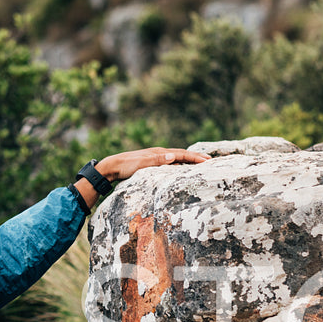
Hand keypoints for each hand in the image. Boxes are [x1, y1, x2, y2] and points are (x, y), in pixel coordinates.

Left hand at [95, 147, 209, 181]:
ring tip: (199, 163)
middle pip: (181, 155)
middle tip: (209, 160)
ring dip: (188, 160)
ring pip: (176, 158)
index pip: (181, 154)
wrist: (112, 167)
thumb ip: (157, 160)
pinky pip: (170, 163)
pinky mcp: (151, 164)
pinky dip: (179, 164)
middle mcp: (159, 154)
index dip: (195, 158)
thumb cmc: (126, 166)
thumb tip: (174, 156)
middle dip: (195, 157)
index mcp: (159, 153)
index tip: (207, 160)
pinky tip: (181, 168)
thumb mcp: (141, 164)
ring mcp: (155, 158)